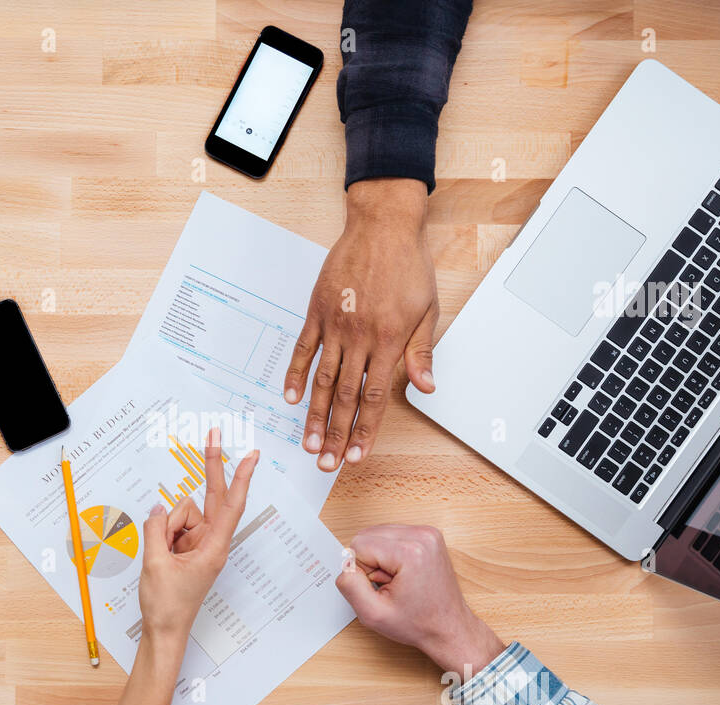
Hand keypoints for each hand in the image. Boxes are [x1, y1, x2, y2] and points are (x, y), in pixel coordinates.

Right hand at [103, 428, 257, 704]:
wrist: (164, 631)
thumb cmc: (167, 604)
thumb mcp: (155, 563)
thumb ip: (156, 529)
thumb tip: (158, 508)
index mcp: (214, 547)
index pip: (230, 504)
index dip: (239, 476)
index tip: (249, 454)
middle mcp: (210, 541)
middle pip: (211, 496)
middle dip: (211, 465)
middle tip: (213, 433)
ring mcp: (198, 543)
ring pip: (180, 513)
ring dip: (166, 528)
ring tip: (163, 558)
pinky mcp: (186, 547)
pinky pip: (171, 525)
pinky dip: (162, 534)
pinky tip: (161, 555)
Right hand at [284, 178, 438, 471]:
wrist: (383, 225)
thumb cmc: (408, 265)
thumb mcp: (427, 310)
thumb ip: (422, 353)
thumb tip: (426, 388)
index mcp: (390, 340)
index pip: (375, 398)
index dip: (365, 431)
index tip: (358, 456)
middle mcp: (360, 336)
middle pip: (346, 397)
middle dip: (336, 434)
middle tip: (328, 463)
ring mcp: (335, 324)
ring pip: (323, 379)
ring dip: (315, 415)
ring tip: (309, 443)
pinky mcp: (318, 311)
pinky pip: (303, 348)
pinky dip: (296, 374)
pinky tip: (292, 398)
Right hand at [334, 524, 503, 676]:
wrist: (448, 627)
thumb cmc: (419, 623)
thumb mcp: (373, 614)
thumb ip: (349, 586)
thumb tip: (344, 564)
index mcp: (411, 551)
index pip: (359, 544)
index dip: (362, 571)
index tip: (381, 587)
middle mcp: (422, 535)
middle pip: (368, 535)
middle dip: (371, 562)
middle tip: (390, 585)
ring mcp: (428, 533)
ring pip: (378, 534)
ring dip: (380, 558)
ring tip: (398, 580)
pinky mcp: (428, 535)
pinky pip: (392, 535)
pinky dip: (391, 554)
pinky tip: (404, 573)